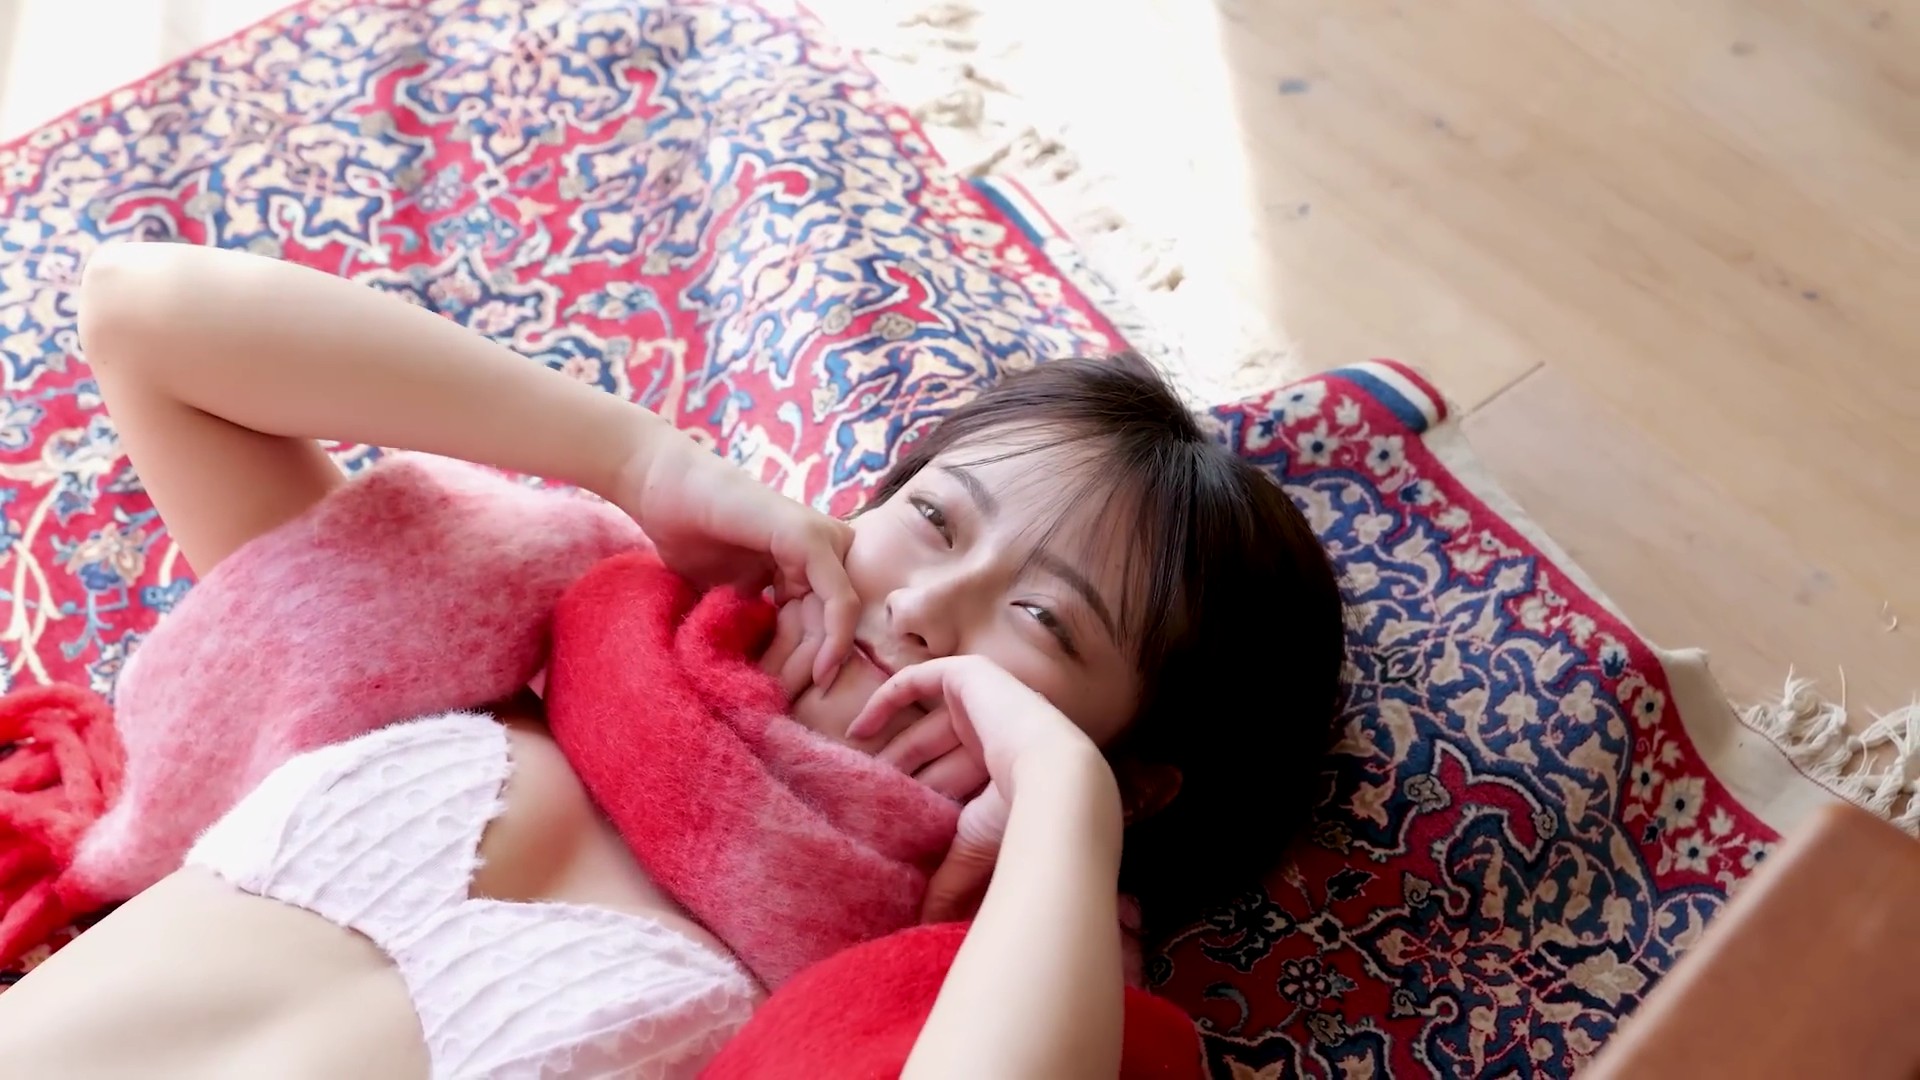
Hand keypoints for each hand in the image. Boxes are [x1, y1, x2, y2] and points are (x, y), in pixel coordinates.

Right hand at [617, 435, 854, 683]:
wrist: (664, 495)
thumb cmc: (689, 540)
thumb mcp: (729, 599)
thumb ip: (753, 628)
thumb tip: (767, 686)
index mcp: (807, 567)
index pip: (818, 629)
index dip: (799, 669)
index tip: (775, 701)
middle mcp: (823, 554)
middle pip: (830, 628)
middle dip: (806, 672)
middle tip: (777, 704)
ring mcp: (822, 542)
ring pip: (838, 620)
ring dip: (814, 664)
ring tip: (782, 695)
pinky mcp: (812, 538)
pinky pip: (838, 598)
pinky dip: (833, 638)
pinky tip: (818, 670)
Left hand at [849, 656, 1113, 921]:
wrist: (1055, 777)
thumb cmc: (1024, 816)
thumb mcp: (975, 849)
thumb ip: (948, 879)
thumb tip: (923, 925)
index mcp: (1000, 774)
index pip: (949, 783)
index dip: (915, 797)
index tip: (880, 820)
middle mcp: (993, 736)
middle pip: (932, 755)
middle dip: (899, 774)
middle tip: (861, 796)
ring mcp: (983, 702)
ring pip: (923, 725)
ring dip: (889, 745)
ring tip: (853, 763)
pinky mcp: (970, 676)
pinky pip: (918, 681)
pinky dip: (887, 699)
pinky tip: (858, 728)